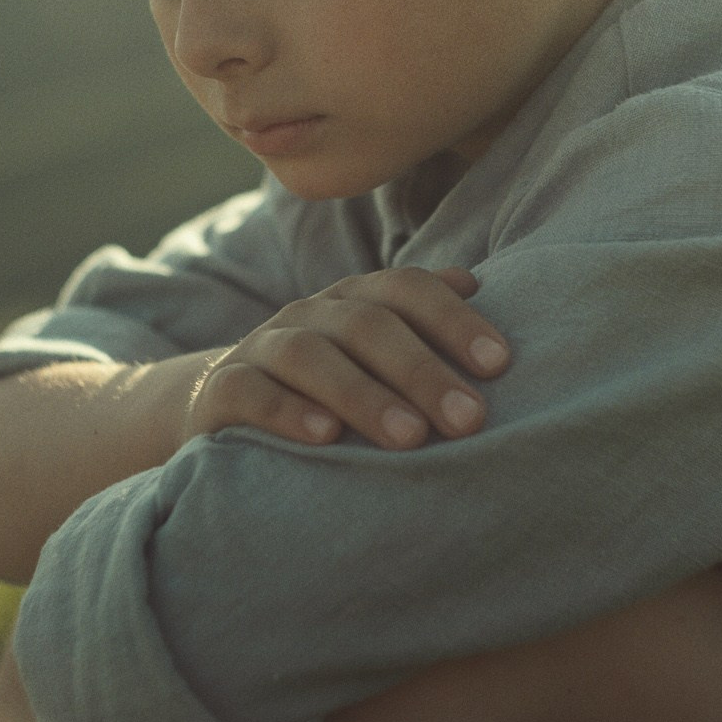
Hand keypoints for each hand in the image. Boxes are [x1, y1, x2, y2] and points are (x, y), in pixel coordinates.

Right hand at [180, 266, 507, 450]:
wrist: (228, 404)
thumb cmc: (328, 384)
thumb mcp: (374, 354)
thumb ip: (421, 322)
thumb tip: (475, 284)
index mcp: (354, 299)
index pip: (406, 288)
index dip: (453, 319)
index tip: (500, 364)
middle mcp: (310, 314)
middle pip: (366, 324)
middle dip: (422, 370)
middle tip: (469, 419)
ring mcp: (262, 347)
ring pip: (309, 355)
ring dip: (364, 395)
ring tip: (410, 438)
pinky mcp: (221, 390)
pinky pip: (250, 392)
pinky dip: (287, 411)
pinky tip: (326, 438)